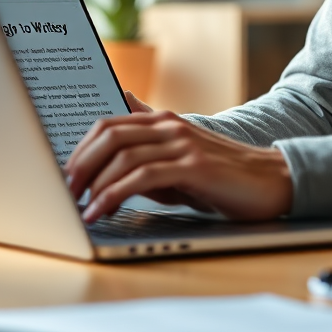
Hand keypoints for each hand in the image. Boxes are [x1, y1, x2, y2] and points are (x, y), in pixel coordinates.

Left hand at [65, 110, 293, 222]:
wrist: (271, 180)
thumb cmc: (220, 174)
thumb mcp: (177, 156)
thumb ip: (146, 146)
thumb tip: (113, 134)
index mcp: (162, 121)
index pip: (108, 124)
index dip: (78, 149)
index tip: (60, 176)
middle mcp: (169, 126)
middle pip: (109, 135)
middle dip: (78, 164)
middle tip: (61, 192)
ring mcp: (182, 144)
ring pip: (123, 155)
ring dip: (93, 183)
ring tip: (77, 206)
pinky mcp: (194, 166)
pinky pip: (143, 176)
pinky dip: (115, 194)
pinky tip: (102, 210)